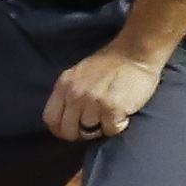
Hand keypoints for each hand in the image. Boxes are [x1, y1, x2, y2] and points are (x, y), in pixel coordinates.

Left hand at [43, 46, 164, 142]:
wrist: (135, 52)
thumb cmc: (109, 64)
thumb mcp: (78, 74)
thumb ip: (69, 93)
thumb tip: (65, 117)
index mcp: (64, 85)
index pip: (50, 118)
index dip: (60, 129)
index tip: (71, 130)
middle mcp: (75, 94)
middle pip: (68, 130)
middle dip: (81, 133)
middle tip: (94, 125)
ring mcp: (93, 102)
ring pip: (91, 132)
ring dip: (102, 126)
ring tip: (111, 112)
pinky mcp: (113, 108)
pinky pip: (111, 130)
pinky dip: (118, 125)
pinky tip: (122, 113)